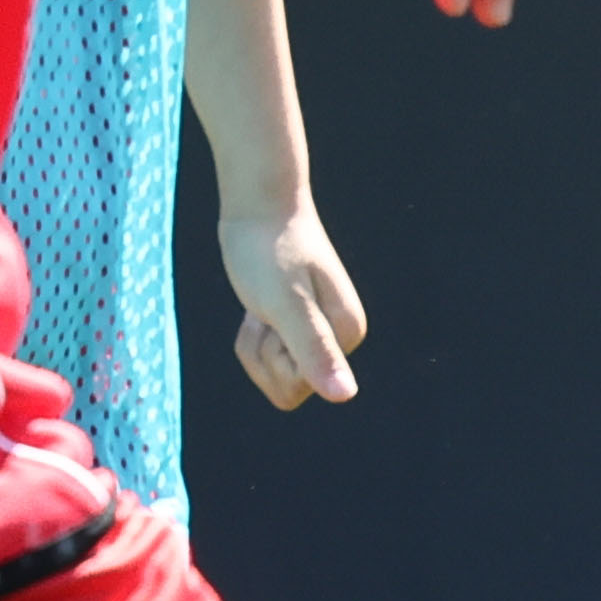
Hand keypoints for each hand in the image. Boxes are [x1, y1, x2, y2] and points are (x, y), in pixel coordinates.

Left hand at [221, 197, 366, 410]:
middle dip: (261, 351)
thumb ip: (315, 351)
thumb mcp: (286, 305)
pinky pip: (269, 356)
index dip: (272, 357)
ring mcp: (321, 332)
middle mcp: (341, 338)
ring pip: (273, 371)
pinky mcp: (301, 325)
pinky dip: (253, 334)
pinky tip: (259, 305)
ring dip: (254, 341)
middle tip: (263, 306)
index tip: (273, 314)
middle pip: (285, 385)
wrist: (259, 204)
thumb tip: (345, 395)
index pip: (295, 388)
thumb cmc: (267, 249)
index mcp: (346, 335)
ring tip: (260, 302)